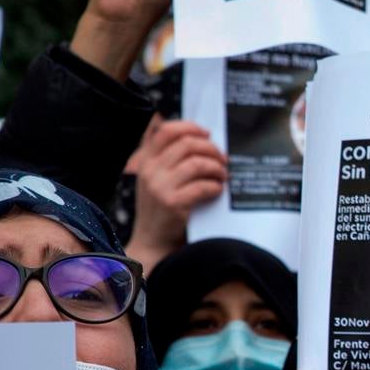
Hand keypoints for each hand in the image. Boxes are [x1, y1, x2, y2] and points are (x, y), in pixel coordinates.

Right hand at [124, 118, 226, 268]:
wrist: (152, 242)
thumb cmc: (162, 209)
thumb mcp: (156, 180)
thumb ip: (169, 160)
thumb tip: (201, 138)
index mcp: (146, 161)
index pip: (166, 131)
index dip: (190, 127)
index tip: (207, 133)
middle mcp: (150, 171)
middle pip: (187, 144)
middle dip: (211, 149)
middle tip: (223, 160)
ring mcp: (159, 187)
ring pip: (197, 163)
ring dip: (216, 168)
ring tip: (223, 176)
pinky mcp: (172, 204)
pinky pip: (202, 186)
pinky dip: (215, 187)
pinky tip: (218, 191)